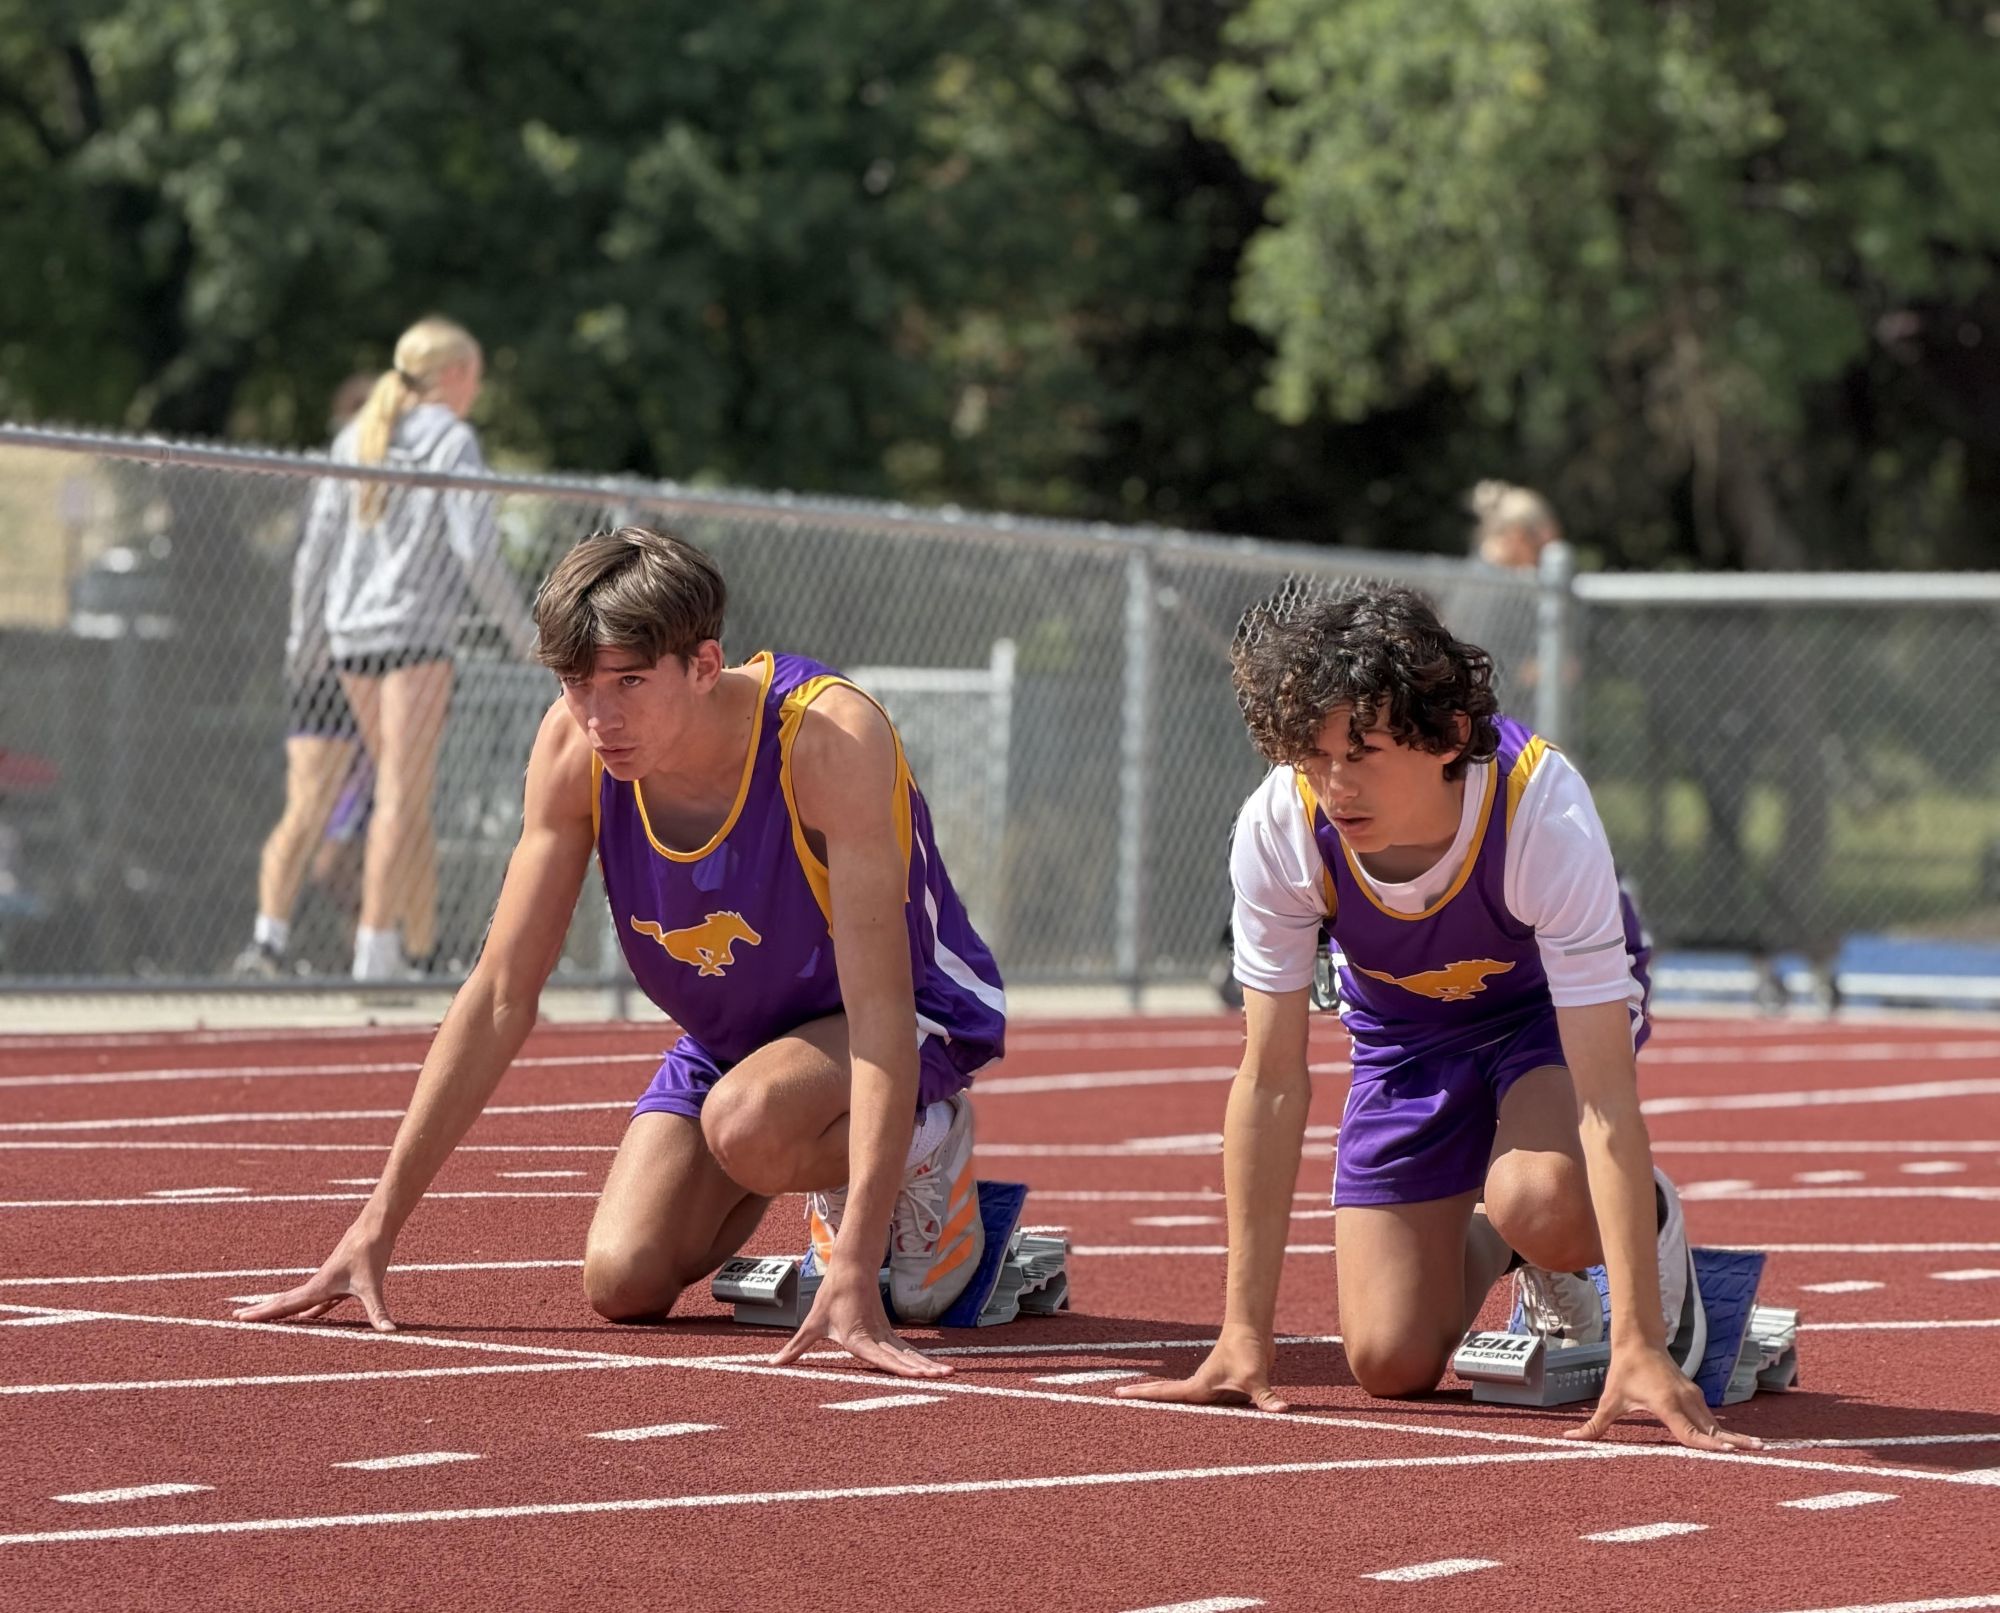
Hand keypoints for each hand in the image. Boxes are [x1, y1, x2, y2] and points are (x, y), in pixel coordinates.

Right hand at [232, 1224, 396, 1332]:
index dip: (263, 1314)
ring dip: (282, 1309)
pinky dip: (309, 1309)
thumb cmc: (372, 1252)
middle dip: (261, 1310)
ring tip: (264, 1316)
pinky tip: (308, 1316)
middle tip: (237, 1316)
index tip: (239, 1318)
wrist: (376, 1226)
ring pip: (299, 1299)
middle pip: (284, 1301)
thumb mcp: (373, 1286)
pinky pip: (318, 1300)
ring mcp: (328, 1282)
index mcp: (318, 1287)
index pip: (285, 1305)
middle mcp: (318, 1284)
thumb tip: (390, 1332)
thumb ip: (379, 1312)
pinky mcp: (341, 1280)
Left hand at [771, 1264, 952, 1379]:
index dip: (901, 1368)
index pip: (882, 1357)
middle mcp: (876, 1338)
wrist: (851, 1268)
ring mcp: (886, 1334)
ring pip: (910, 1353)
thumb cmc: (831, 1296)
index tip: (918, 1376)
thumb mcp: (811, 1324)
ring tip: (949, 1374)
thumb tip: (773, 1364)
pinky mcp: (889, 1332)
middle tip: (945, 1377)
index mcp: (859, 1338)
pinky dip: (921, 1359)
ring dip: (929, 1364)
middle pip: (904, 1356)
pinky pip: (908, 1349)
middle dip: (925, 1369)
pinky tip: (934, 1369)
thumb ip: (795, 1348)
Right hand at [1113, 1325, 1289, 1411]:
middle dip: (1144, 1398)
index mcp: (1199, 1386)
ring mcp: (1212, 1388)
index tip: (1118, 1393)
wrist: (1253, 1328)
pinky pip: (1210, 1406)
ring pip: (1188, 1404)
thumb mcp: (1255, 1377)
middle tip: (1118, 1397)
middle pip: (1168, 1397)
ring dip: (1167, 1405)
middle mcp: (1201, 1388)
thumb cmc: (1247, 1349)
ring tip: (1140, 1406)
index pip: (1165, 1394)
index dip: (1142, 1395)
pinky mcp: (1225, 1388)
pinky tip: (1194, 1419)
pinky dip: (1200, 1411)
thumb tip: (1282, 1413)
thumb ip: (1266, 1399)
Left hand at [1565, 1344, 1761, 1451]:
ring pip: (1714, 1423)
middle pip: (1712, 1428)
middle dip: (1733, 1442)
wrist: (1638, 1340)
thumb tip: (1570, 1437)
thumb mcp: (1609, 1399)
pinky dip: (1723, 1431)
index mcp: (1666, 1403)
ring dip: (1733, 1437)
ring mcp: (1693, 1396)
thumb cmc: (1624, 1371)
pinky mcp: (1695, 1396)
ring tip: (1758, 1451)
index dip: (1708, 1444)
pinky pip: (1711, 1418)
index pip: (1690, 1430)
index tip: (1728, 1452)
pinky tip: (1737, 1443)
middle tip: (1760, 1454)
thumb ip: (1594, 1425)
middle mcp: (1685, 1400)